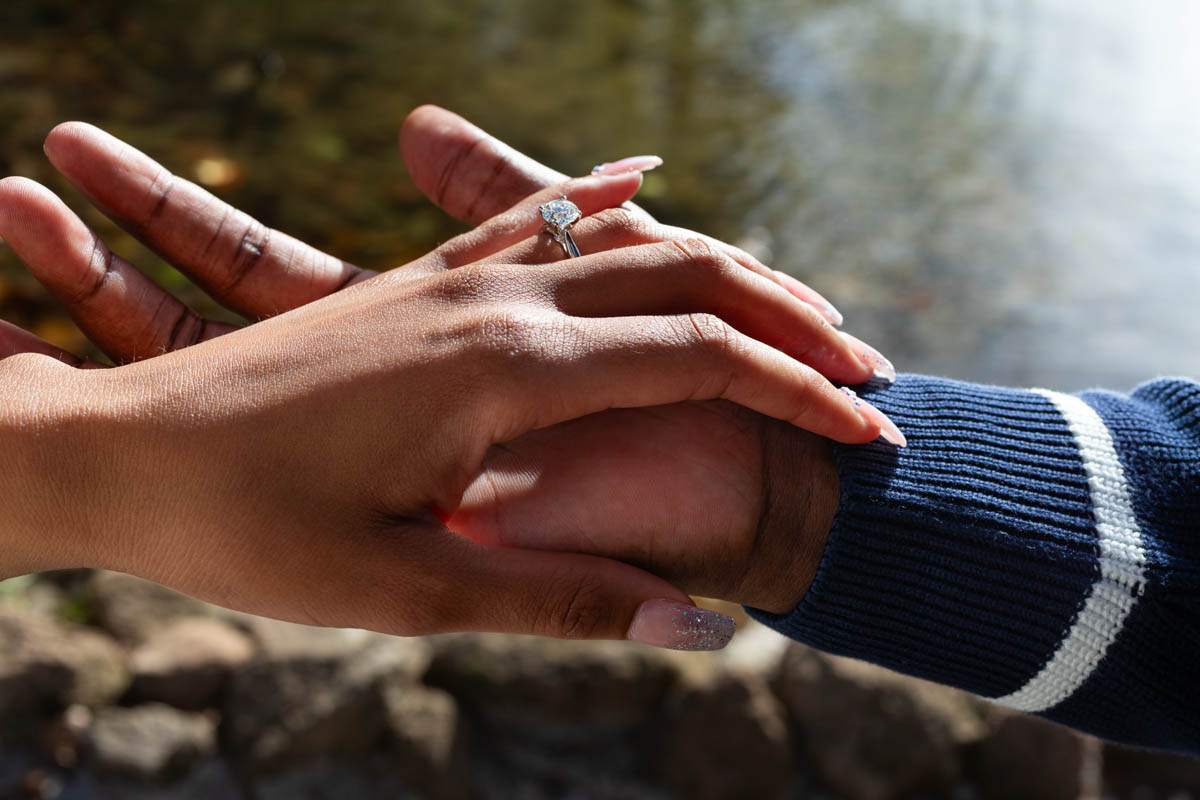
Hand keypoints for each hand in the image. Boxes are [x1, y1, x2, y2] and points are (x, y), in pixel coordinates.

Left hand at [0, 115, 889, 647]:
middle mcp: (495, 301)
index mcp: (509, 370)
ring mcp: (454, 278)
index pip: (700, 357)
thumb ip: (563, 599)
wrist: (117, 449)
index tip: (873, 437)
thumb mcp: (409, 589)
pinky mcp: (419, 281)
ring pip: (623, 239)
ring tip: (794, 308)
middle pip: (684, 279)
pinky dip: (611, 208)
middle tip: (868, 370)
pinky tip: (638, 186)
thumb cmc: (250, 527)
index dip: (800, 396)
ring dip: (720, 271)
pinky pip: (540, 221)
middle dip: (789, 325)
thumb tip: (699, 627)